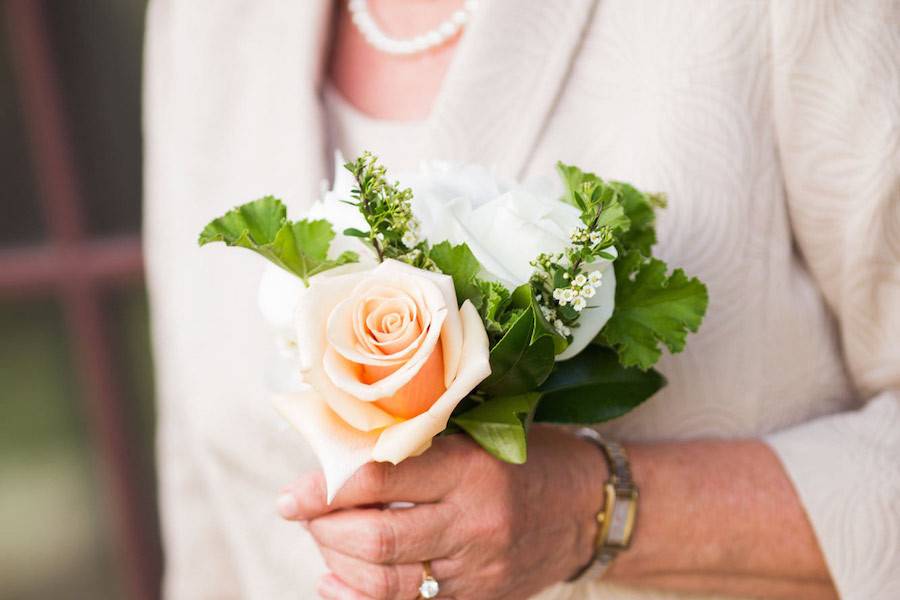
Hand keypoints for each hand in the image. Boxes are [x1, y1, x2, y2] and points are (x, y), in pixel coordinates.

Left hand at [277, 426, 606, 598]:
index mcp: (469, 468)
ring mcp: (477, 571)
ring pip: (386, 584)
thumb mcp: (475, 435)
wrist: (586, 507)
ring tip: (324, 540)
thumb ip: (414, 445)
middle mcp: (473, 522)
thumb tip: (336, 453)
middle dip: (324, 530)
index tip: (291, 495)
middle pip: (376, 540)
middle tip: (306, 514)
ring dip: (337, 563)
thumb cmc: (525, 457)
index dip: (323, 489)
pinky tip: (336, 582)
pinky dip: (359, 599)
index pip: (379, 480)